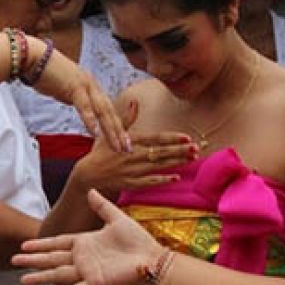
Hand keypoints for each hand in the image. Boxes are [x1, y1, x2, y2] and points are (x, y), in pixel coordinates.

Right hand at [14, 188, 166, 284]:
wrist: (153, 259)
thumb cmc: (138, 241)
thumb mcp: (117, 219)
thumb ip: (102, 206)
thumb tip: (91, 190)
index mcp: (85, 242)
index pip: (57, 243)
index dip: (41, 244)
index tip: (25, 245)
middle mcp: (83, 258)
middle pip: (52, 259)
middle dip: (33, 260)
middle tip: (14, 261)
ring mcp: (88, 271)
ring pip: (58, 274)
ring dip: (41, 277)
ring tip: (23, 279)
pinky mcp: (96, 282)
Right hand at [28, 41, 130, 151]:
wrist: (35, 58)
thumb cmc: (47, 74)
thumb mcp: (66, 89)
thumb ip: (76, 98)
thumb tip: (81, 107)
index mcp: (92, 87)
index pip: (108, 110)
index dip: (117, 127)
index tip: (123, 142)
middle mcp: (92, 86)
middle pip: (110, 112)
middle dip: (120, 132)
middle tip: (127, 149)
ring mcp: (85, 85)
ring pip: (102, 110)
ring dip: (110, 130)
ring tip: (117, 145)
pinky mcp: (73, 86)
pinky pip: (84, 106)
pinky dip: (90, 120)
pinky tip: (94, 133)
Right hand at [70, 99, 194, 193]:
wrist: (88, 174)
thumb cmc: (101, 152)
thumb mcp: (111, 132)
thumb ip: (127, 118)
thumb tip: (134, 102)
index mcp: (130, 140)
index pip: (155, 138)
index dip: (172, 138)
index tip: (187, 137)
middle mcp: (132, 155)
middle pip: (161, 152)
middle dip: (180, 150)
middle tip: (196, 148)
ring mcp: (132, 170)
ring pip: (158, 166)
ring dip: (176, 162)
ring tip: (192, 159)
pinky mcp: (131, 183)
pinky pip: (149, 182)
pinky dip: (162, 180)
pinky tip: (176, 177)